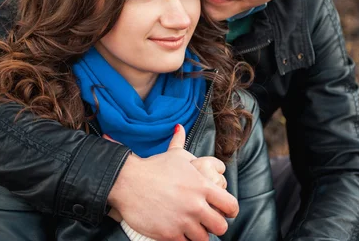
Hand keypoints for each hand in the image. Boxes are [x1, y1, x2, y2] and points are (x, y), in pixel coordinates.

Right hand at [105, 125, 238, 240]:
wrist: (127, 182)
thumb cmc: (152, 167)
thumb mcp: (173, 155)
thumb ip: (181, 144)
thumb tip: (180, 127)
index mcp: (203, 186)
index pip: (231, 205)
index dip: (230, 210)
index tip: (224, 211)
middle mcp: (196, 205)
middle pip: (221, 227)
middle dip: (216, 226)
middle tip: (208, 222)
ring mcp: (183, 221)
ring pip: (204, 239)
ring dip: (199, 234)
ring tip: (192, 228)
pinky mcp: (169, 234)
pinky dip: (184, 240)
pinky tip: (179, 232)